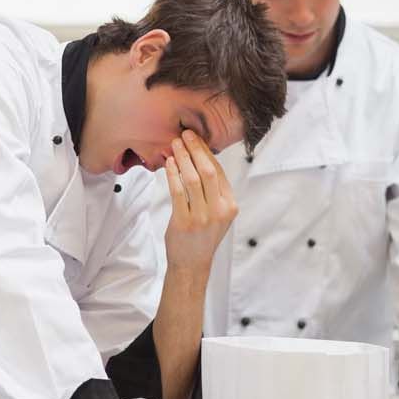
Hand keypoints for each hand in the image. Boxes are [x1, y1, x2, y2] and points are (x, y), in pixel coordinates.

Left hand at [163, 131, 237, 273]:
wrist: (192, 264)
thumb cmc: (201, 236)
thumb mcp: (217, 214)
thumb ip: (213, 191)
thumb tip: (199, 158)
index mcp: (230, 205)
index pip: (218, 171)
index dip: (206, 152)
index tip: (196, 138)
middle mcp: (219, 210)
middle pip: (207, 171)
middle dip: (195, 149)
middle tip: (184, 135)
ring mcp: (202, 217)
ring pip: (192, 179)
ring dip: (182, 158)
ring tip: (174, 145)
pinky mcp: (184, 222)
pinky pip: (178, 192)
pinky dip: (172, 175)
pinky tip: (168, 164)